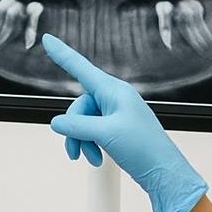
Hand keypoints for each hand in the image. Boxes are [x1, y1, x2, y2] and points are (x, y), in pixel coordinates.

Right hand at [42, 33, 207, 211]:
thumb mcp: (105, 134)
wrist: (163, 172)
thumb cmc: (145, 148)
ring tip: (87, 157)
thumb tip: (56, 123)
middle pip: (78, 105)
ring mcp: (115, 113)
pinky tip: (95, 158)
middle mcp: (114, 98)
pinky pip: (91, 131)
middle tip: (78, 149)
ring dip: (81, 140)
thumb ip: (76, 126)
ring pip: (83, 121)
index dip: (61, 53)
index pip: (80, 67)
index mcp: (114, 91)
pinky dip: (89, 145)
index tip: (47, 39)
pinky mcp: (116, 128)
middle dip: (74, 129)